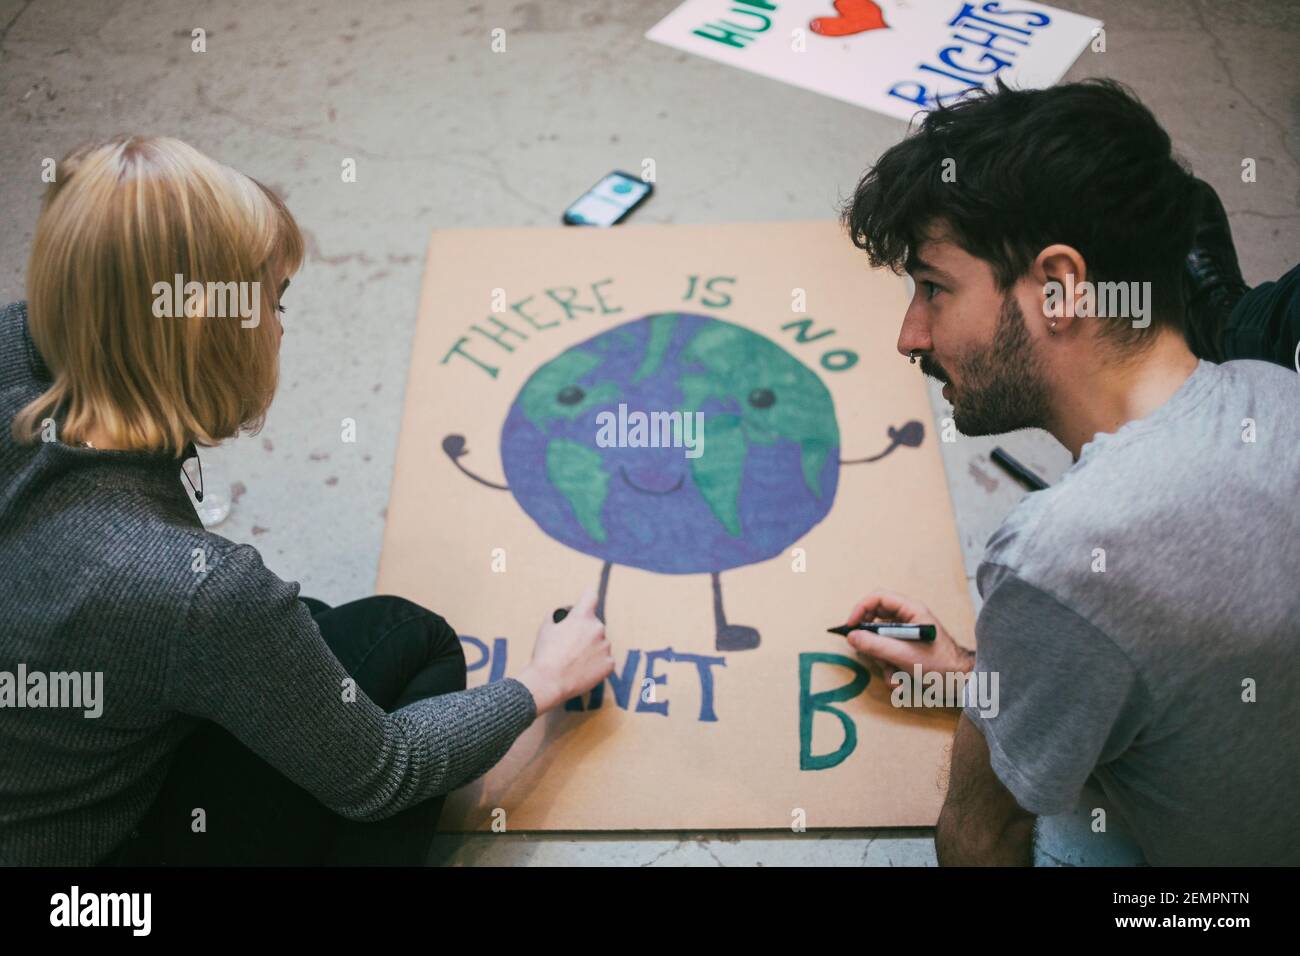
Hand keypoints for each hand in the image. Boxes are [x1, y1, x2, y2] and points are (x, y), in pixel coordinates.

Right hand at [517, 587, 613, 713]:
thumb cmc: (545, 655)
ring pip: (601, 643)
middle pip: (594, 624)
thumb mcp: (545, 628)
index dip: (587, 598)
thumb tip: (565, 613)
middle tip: (572, 645)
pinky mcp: (609, 664)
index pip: (591, 596)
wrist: (549, 682)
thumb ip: (558, 616)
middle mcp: (597, 628)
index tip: (587, 601)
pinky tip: (583, 670)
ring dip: (592, 648)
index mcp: (582, 617)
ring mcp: (605, 646)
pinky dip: (597, 664)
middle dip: (585, 631)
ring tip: (575, 661)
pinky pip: (605, 660)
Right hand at [840, 590, 972, 690]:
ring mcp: (907, 636)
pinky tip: (901, 682)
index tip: (850, 626)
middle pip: (876, 622)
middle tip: (872, 654)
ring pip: (880, 643)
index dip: (861, 609)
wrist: (962, 685)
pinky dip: (890, 671)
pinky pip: (888, 656)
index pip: (878, 598)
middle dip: (872, 643)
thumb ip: (876, 645)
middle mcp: (908, 620)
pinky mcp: (907, 651)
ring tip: (895, 675)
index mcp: (911, 611)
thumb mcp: (904, 655)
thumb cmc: (941, 665)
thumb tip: (851, 636)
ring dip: (883, 662)